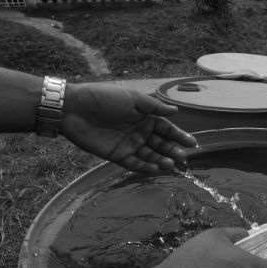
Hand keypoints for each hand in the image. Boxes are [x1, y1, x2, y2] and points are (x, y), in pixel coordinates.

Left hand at [60, 83, 196, 172]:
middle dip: (174, 151)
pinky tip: (156, 169)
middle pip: (162, 144)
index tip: (193, 144)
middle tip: (184, 159)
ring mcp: (129, 144)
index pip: (167, 129)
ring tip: (171, 165)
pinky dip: (145, 167)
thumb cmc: (104, 98)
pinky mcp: (117, 155)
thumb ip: (154, 107)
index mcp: (146, 117)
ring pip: (150, 155)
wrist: (74, 108)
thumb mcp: (132, 99)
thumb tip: (176, 111)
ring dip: (162, 161)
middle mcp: (140, 132)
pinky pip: (134, 163)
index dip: (180, 136)